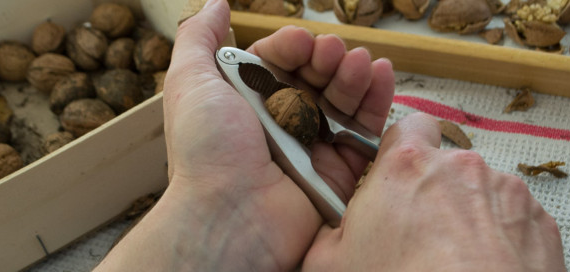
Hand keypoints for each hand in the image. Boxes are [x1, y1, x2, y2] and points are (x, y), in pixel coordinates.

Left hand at [95, 0, 393, 269]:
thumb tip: (216, 3)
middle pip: (316, 76)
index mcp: (248, 101)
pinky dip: (377, 100)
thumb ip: (199, 38)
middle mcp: (280, 121)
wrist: (230, 216)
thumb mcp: (189, 82)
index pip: (279, 61)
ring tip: (357, 64)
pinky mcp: (339, 169)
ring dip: (354, 73)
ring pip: (344, 98)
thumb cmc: (206, 149)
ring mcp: (311, 145)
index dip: (293, 46)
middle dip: (328, 57)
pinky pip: (365, 130)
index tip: (301, 42)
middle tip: (332, 54)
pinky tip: (380, 75)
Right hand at [302, 113, 566, 270]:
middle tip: (419, 233)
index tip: (395, 180)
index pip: (408, 126)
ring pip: (480, 190)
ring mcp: (506, 191)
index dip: (401, 152)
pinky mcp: (540, 221)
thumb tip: (328, 224)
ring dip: (468, 213)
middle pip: (445, 163)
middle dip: (434, 189)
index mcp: (405, 166)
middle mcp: (460, 167)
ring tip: (454, 258)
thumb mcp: (328, 262)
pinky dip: (500, 234)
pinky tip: (482, 265)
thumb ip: (327, 228)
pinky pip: (513, 217)